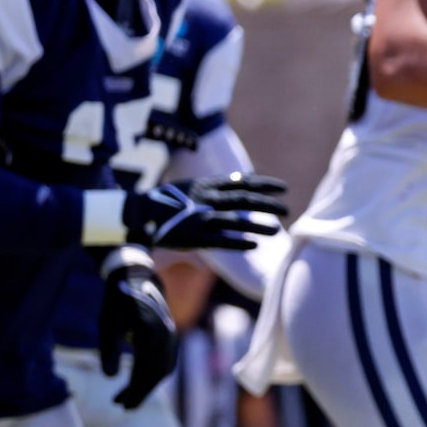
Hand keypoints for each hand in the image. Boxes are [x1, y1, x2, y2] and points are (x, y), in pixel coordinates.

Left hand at [97, 249, 177, 407]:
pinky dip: (153, 376)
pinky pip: (165, 363)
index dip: (134, 389)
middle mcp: (167, 336)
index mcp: (151, 332)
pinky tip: (138, 383)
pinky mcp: (170, 339)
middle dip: (141, 393)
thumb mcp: (107, 322)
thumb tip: (109, 376)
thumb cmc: (118, 300)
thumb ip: (107, 349)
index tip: (122, 404)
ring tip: (126, 399)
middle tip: (125, 408)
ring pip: (163, 370)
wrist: (137, 277)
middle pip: (157, 373)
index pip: (144, 369)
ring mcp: (172, 338)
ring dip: (146, 386)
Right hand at [124, 174, 288, 249]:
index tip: (284, 189)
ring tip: (277, 231)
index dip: (265, 185)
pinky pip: (221, 240)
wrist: (140, 212)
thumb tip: (246, 180)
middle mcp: (207, 199)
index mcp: (208, 186)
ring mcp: (201, 218)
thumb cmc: (171, 200)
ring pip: (236, 220)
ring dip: (258, 225)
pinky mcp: (195, 236)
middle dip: (267, 205)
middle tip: (287, 210)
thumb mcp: (196, 186)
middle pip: (244, 200)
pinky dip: (238, 242)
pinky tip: (254, 245)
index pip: (243, 182)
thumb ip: (219, 186)